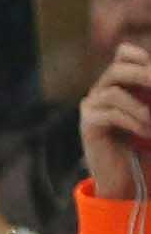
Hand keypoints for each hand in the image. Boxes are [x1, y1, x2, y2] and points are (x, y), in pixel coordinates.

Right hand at [79, 42, 150, 199]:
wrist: (129, 178)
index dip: (141, 56)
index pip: (123, 55)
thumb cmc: (146, 146)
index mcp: (120, 84)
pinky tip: (145, 133)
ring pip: (114, 93)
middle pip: (117, 68)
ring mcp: (92, 108)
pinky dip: (133, 122)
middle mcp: (102, 92)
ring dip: (140, 108)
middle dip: (143, 75)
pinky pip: (110, 114)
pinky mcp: (88, 126)